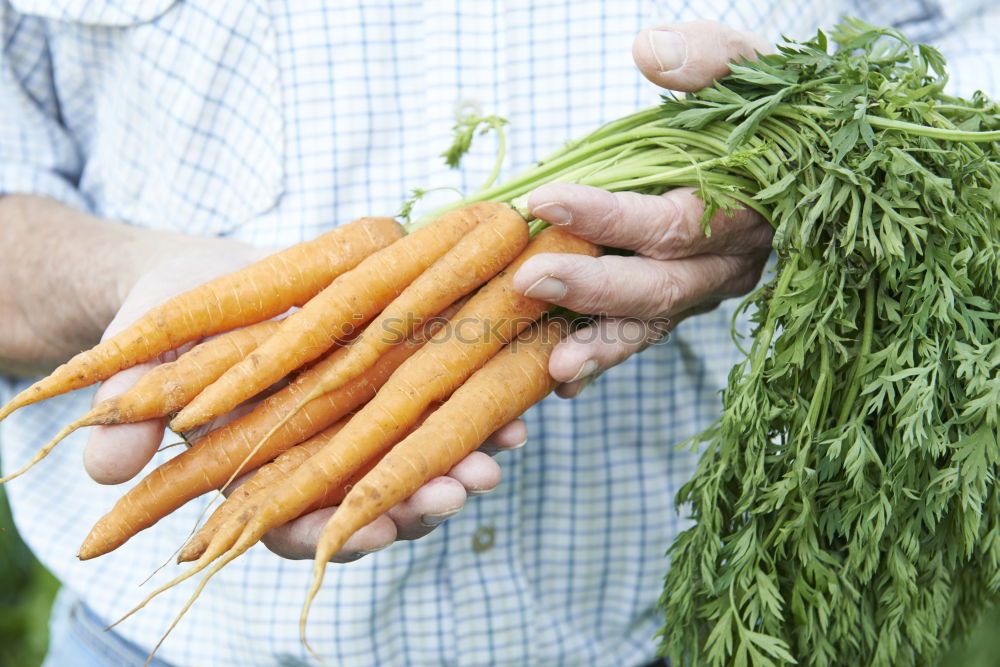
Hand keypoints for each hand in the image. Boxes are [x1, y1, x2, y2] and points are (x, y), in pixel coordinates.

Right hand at [82, 236, 524, 561]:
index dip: (337, 533)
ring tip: (499, 451)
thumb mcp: (140, 358)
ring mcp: (360, 418)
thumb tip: (104, 466)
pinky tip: (514, 405)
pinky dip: (475, 409)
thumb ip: (125, 414)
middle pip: (375, 498)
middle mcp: (320, 453)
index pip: (299, 524)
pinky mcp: (392, 375)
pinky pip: (437, 403)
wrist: (207, 275)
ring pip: (415, 458)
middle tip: (461, 487)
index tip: (375, 528)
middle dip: (420, 500)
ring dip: (461, 461)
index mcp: (261, 470)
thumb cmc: (165, 319)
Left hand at [512, 20, 773, 396]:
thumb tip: (648, 51)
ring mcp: (709, 288)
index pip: (675, 220)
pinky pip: (645, 336)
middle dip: (596, 288)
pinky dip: (606, 356)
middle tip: (529, 280)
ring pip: (655, 325)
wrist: (800, 150)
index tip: (544, 200)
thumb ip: (709, 60)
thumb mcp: (750, 69)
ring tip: (552, 367)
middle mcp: (732, 260)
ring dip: (603, 346)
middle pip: (664, 286)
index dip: (610, 215)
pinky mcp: (685, 302)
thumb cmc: (764, 107)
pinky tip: (562, 378)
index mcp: (749, 203)